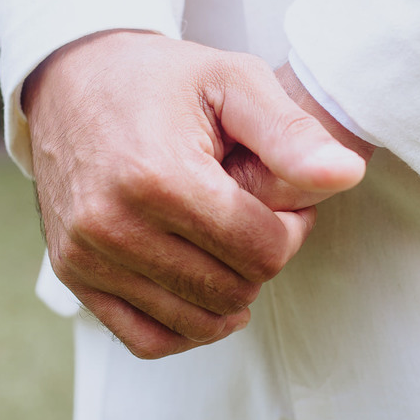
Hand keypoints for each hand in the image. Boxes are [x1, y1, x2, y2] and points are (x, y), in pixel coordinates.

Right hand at [25, 30, 365, 358]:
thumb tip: (347, 175)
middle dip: (261, 259)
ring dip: (229, 293)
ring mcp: (87, 256)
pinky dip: (186, 327)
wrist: (72, 79)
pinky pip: (148, 340)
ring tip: (228, 242)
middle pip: (233, 290)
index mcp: (157, 176)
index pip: (262, 250)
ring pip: (197, 322)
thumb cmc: (160, 79)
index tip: (282, 200)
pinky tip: (203, 290)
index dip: (291, 230)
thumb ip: (291, 133)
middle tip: (256, 217)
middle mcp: (113, 224)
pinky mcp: (72, 275)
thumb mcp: (232, 80)